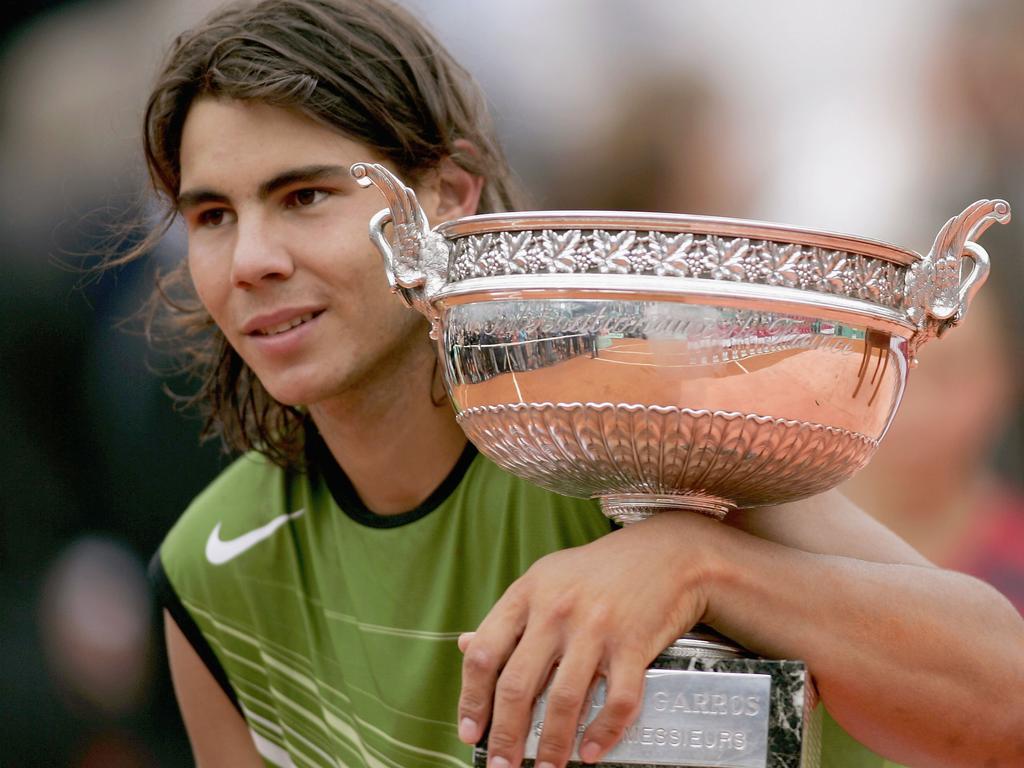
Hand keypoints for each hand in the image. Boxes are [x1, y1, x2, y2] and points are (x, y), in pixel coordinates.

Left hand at [457, 510, 724, 766]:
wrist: (666, 553)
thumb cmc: (599, 571)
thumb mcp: (545, 580)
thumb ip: (509, 617)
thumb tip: (464, 646)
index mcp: (527, 593)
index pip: (484, 654)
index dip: (471, 699)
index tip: (471, 732)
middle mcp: (555, 610)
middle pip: (517, 684)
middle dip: (505, 736)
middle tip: (500, 767)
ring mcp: (595, 628)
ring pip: (562, 700)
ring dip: (550, 745)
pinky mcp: (633, 643)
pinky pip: (616, 700)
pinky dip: (603, 733)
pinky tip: (591, 752)